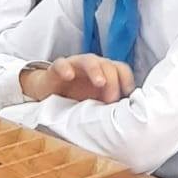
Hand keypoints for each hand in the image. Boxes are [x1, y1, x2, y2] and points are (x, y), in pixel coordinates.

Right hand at [20, 54, 134, 104]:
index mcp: (105, 73)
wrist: (48, 94)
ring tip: (100, 83)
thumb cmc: (76, 98)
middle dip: (113, 81)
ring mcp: (75, 65)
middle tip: (111, 99)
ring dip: (96, 70)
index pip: (121, 69)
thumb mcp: (96, 104)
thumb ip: (110, 105)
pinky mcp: (56, 69)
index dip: (127, 80)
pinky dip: (66, 68)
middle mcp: (93, 66)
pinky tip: (69, 76)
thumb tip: (128, 116)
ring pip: (89, 60)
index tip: (129, 96)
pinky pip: (61, 64)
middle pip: (108, 65)